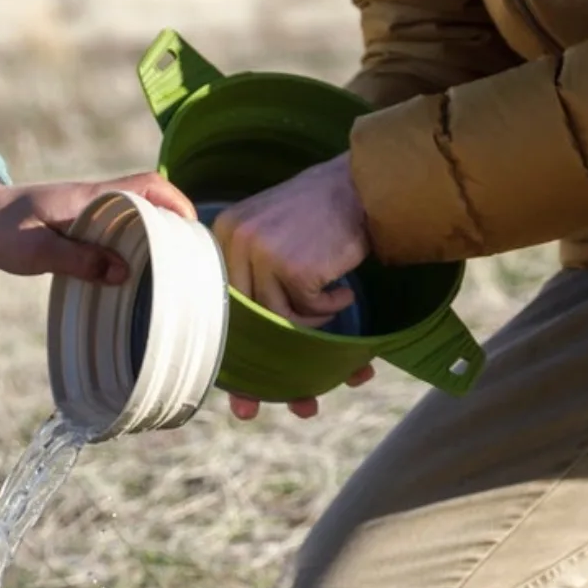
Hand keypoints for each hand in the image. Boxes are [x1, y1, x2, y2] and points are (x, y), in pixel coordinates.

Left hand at [0, 172, 194, 282]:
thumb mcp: (36, 251)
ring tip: (170, 268)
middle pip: (150, 198)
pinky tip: (135, 269)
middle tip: (190, 257)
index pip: (146, 184)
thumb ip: (78, 260)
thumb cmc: (1, 231)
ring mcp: (88, 209)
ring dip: (155, 234)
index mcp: (88, 197)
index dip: (175, 201)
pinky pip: (117, 227)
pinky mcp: (80, 223)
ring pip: (135, 213)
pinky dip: (133, 242)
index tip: (193, 228)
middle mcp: (94, 198)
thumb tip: (124, 272)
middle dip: (174, 222)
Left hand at [212, 152, 373, 419]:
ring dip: (314, 323)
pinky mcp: (291, 264)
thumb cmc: (324, 217)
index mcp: (223, 238)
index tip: (246, 397)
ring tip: (333, 302)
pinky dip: (332, 308)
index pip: (222, 307)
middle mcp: (234, 243)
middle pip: (246, 324)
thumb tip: (251, 358)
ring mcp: (260, 253)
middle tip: (298, 404)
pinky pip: (310, 312)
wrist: (365, 183)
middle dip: (272, 372)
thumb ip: (255, 280)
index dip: (237, 356)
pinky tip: (343, 289)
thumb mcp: (274, 238)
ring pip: (281, 321)